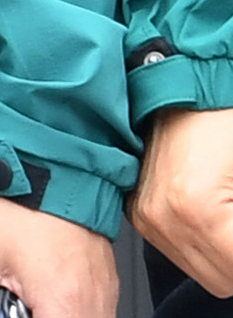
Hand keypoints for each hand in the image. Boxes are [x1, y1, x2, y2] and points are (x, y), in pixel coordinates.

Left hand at [0, 193, 115, 317]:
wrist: (43, 164)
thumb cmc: (14, 204)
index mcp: (63, 304)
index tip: (7, 315)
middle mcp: (94, 302)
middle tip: (15, 305)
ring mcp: (105, 290)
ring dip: (58, 315)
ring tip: (29, 297)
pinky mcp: (107, 278)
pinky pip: (96, 309)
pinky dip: (73, 309)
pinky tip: (45, 290)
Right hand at [138, 107, 232, 292]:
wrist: (183, 83)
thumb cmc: (222, 118)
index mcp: (197, 209)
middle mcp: (161, 217)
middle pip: (223, 280)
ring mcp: (146, 216)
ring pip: (203, 272)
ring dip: (223, 255)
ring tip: (228, 219)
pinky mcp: (139, 212)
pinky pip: (179, 253)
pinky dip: (202, 245)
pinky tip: (212, 216)